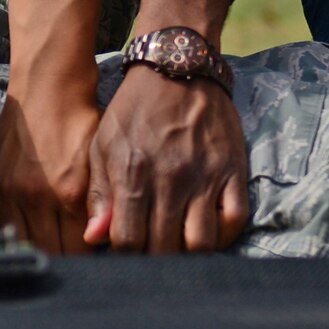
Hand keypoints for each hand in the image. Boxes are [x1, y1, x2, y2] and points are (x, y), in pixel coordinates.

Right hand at [0, 86, 101, 253]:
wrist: (47, 87)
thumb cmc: (80, 124)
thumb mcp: (100, 163)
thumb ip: (101, 206)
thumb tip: (97, 242)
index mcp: (68, 193)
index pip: (76, 252)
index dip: (85, 262)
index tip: (87, 262)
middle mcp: (35, 195)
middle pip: (45, 252)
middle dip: (59, 260)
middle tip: (66, 261)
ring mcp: (7, 189)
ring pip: (18, 242)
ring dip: (30, 251)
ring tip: (40, 253)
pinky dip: (0, 238)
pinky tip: (9, 242)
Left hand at [86, 66, 249, 252]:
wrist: (177, 68)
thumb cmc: (133, 109)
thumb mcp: (103, 144)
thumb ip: (99, 194)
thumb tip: (94, 238)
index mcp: (133, 174)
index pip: (128, 241)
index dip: (126, 255)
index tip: (127, 251)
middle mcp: (170, 179)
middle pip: (164, 248)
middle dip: (155, 259)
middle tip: (152, 254)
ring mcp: (205, 177)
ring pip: (201, 244)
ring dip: (189, 255)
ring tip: (178, 246)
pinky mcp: (232, 171)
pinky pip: (235, 220)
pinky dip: (223, 236)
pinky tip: (208, 231)